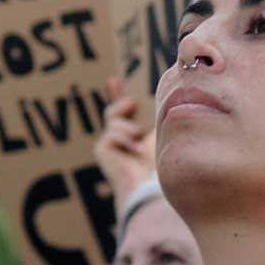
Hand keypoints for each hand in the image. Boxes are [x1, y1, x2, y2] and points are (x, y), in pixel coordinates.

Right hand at [92, 77, 153, 203]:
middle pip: (114, 110)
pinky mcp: (102, 149)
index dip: (117, 94)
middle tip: (131, 103)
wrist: (151, 184)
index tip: (114, 80)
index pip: (123, 110)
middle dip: (121, 105)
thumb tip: (155, 95)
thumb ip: (154, 115)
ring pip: (114, 119)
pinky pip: (112, 132)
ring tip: (139, 139)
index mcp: (135, 133)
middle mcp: (120, 138)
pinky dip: (125, 139)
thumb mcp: (160, 132)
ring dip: (129, 128)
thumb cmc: (162, 161)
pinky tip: (135, 151)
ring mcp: (109, 143)